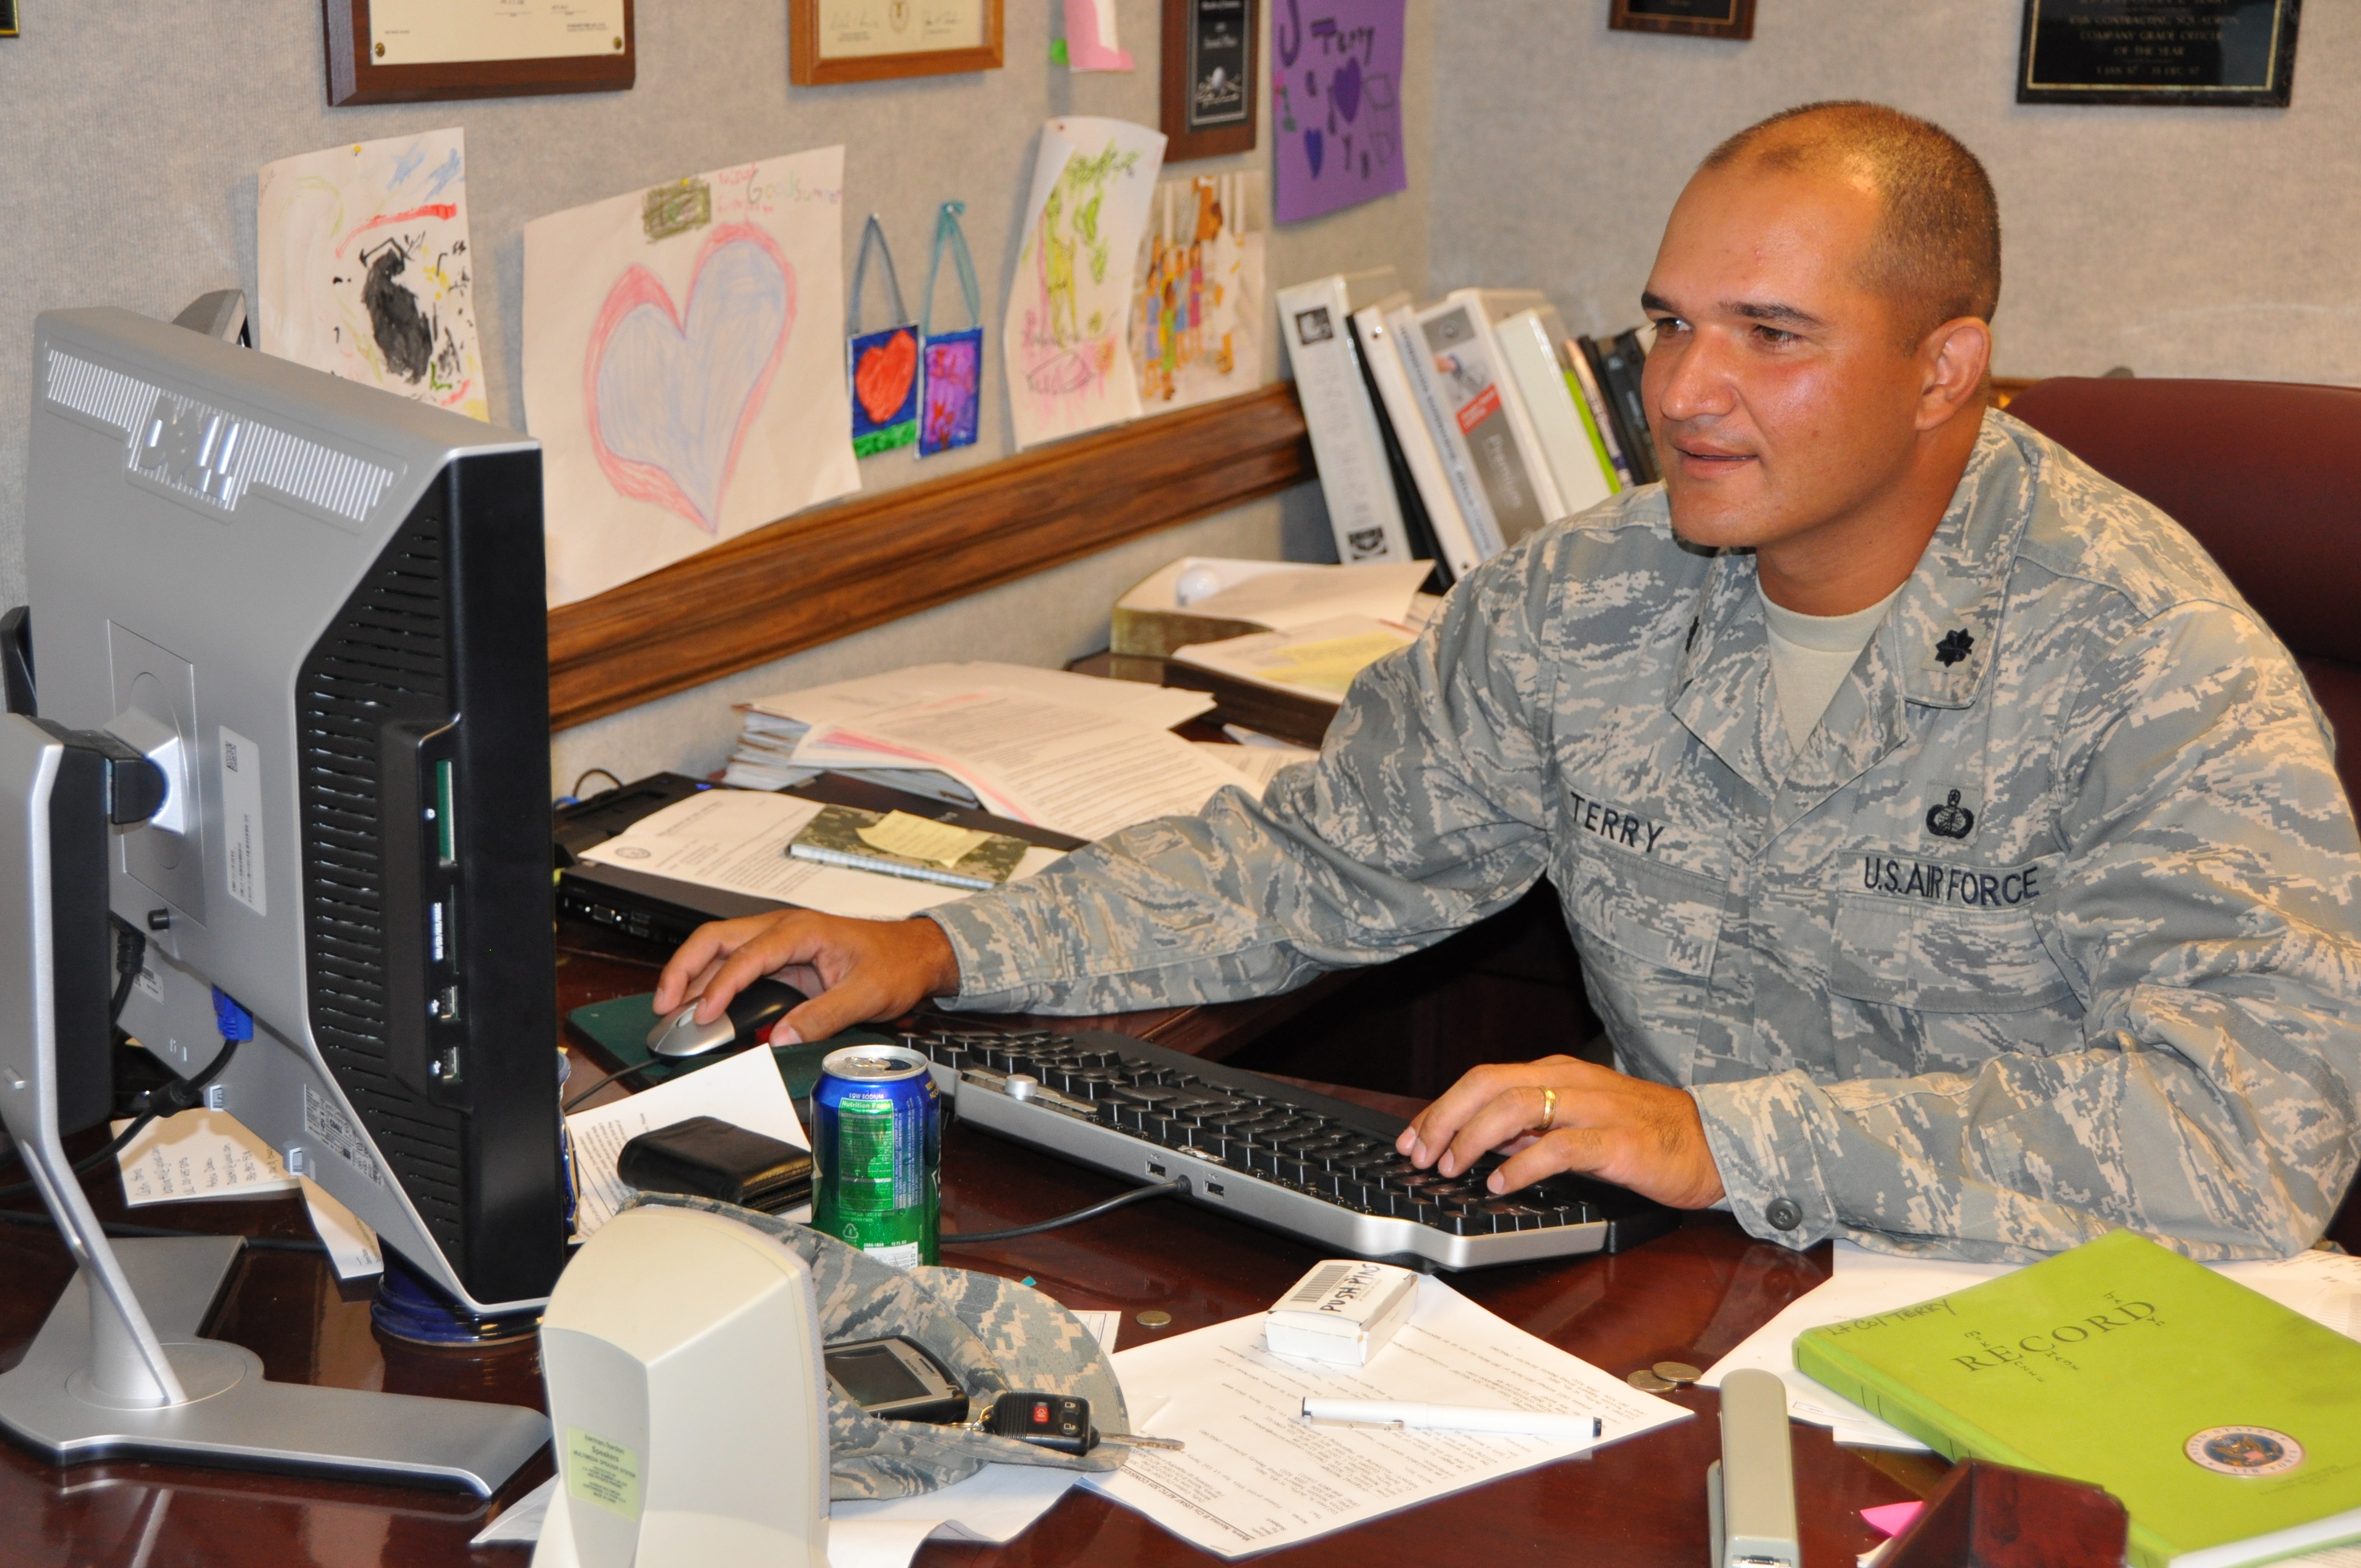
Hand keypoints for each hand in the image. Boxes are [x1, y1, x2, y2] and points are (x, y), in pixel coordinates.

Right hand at [651, 910, 962, 1045]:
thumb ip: (822, 1016)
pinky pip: (735, 963)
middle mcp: (784, 928)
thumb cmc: (895, 963)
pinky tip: (699, 1004)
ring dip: (691, 973)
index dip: (720, 986)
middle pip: (716, 938)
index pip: (747, 955)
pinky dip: (711, 981)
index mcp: (801, 930)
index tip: (703, 1015)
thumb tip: (781, 1037)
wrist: (916, 953)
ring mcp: (779, 941)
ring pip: (720, 947)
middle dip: (684, 968)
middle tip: (664, 1004)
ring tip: (670, 1007)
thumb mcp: (865, 994)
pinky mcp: (780, 957)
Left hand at [1395, 1055, 1726, 1209]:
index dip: (1441, 1107)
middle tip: (1420, 1154)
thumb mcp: (1580, 1121)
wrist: (1714, 1142)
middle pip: (1489, 1085)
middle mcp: (1570, 1083)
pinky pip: (1558, 1147)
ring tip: (1451, 1167)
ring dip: (1473, 1138)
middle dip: (1445, 1118)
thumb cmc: (1646, 1134)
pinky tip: (1500, 1182)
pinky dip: (1521, 1164)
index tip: (1413, 1137)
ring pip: (1516, 1107)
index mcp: (1557, 1075)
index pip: (1483, 1079)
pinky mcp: (1616, 1142)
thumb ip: (1533, 1127)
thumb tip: (1481, 1142)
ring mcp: (1593, 1110)